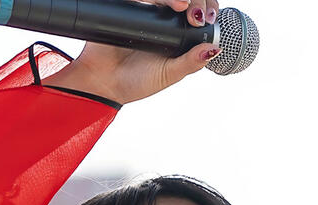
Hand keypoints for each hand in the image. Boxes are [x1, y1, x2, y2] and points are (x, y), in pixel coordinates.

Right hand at [40, 0, 221, 104]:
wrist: (102, 83)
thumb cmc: (134, 82)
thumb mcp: (169, 74)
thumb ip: (190, 62)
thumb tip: (215, 49)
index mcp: (175, 33)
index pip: (197, 12)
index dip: (207, 9)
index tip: (209, 18)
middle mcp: (161, 19)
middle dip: (200, 0)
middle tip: (200, 15)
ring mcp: (145, 12)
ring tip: (187, 8)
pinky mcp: (128, 7)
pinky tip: (174, 4)